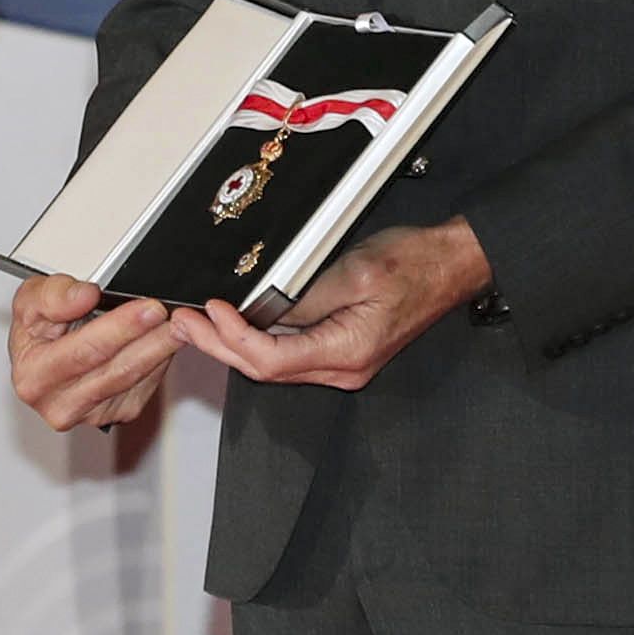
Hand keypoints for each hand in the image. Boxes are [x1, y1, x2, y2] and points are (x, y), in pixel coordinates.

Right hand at [9, 275, 185, 431]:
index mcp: (34, 377)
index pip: (85, 351)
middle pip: (116, 370)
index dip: (121, 328)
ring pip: (134, 380)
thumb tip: (83, 296)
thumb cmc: (36, 331)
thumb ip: (53, 295)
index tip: (148, 308)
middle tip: (175, 316)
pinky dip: (158, 362)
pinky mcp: (115, 415)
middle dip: (149, 339)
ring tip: (180, 325)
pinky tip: (165, 342)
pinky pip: (144, 388)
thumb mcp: (30, 300)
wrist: (41, 356)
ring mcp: (90, 414)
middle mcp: (60, 404)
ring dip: (161, 350)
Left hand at [168, 218, 488, 389]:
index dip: (231, 339)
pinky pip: (288, 354)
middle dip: (218, 346)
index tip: (209, 311)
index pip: (271, 361)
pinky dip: (255, 341)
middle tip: (183, 323)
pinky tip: (234, 324)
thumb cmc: (413, 264)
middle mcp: (342, 368)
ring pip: (272, 365)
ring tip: (197, 323)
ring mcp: (342, 362)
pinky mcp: (341, 349)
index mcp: (346, 352)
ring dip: (231, 345)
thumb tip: (258, 308)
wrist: (450, 264)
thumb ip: (304, 297)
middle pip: (264, 370)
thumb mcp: (353, 272)